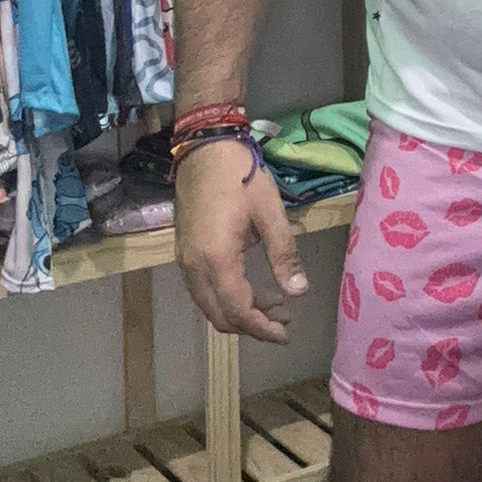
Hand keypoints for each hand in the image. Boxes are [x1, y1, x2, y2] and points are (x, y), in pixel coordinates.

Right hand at [175, 141, 307, 343]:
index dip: (261, 328)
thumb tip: (298, 291)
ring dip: (238, 311)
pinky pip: (202, 288)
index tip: (284, 334)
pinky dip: (225, 296)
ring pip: (208, 304)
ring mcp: (184, 259)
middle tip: (283, 319)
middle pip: (218, 314)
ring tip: (273, 304)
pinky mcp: (184, 250)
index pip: (237, 310)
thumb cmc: (240, 174)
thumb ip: (283, 254)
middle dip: (251, 325)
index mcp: (216, 259)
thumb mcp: (269, 212)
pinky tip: (250, 286)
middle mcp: (193, 266)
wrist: (204, 147)